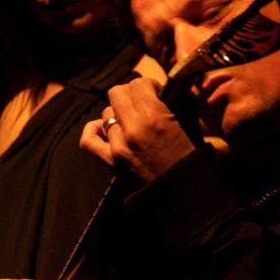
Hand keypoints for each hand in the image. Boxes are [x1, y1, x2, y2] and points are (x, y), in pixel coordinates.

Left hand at [79, 77, 199, 182]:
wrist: (184, 195)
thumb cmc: (191, 160)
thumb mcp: (190, 125)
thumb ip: (177, 103)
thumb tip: (163, 88)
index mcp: (155, 116)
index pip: (138, 83)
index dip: (148, 85)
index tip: (156, 93)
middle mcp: (133, 128)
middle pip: (117, 93)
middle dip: (131, 95)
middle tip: (142, 104)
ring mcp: (118, 146)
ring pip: (106, 114)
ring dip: (118, 114)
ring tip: (131, 122)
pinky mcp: (111, 162)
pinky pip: (88, 140)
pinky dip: (93, 131)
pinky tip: (104, 130)